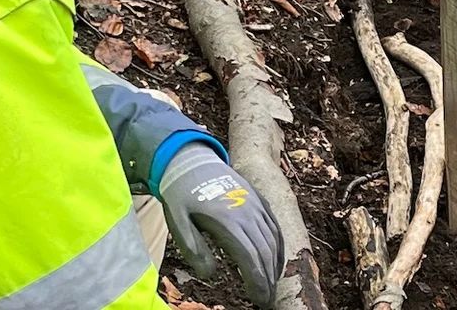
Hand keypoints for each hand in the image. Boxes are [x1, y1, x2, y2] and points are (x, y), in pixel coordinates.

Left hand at [158, 144, 286, 307]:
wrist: (190, 161)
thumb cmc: (181, 195)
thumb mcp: (177, 222)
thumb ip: (192, 248)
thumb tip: (209, 274)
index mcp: (228, 221)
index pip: (250, 258)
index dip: (258, 281)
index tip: (259, 299)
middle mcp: (247, 213)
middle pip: (265, 252)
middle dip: (268, 280)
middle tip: (266, 300)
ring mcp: (256, 205)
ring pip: (273, 239)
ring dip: (275, 265)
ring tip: (272, 286)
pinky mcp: (259, 199)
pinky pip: (275, 225)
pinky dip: (279, 245)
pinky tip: (277, 260)